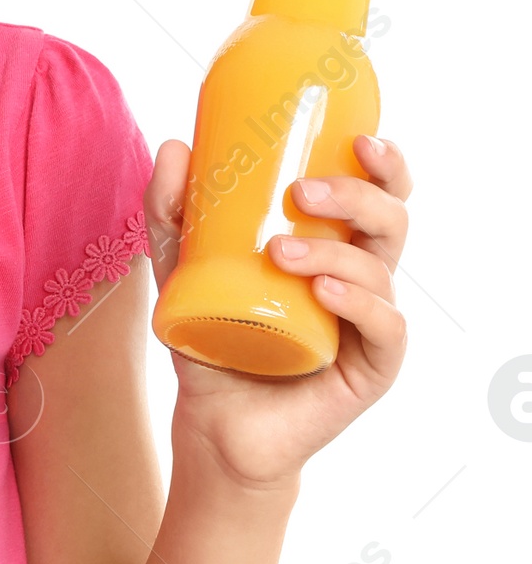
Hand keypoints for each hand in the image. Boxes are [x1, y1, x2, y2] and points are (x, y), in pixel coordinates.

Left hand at [144, 133, 410, 491]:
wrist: (211, 423)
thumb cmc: (211, 338)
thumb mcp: (181, 268)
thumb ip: (172, 211)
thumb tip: (176, 145)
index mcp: (332, 245)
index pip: (377, 194)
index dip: (385, 164)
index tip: (359, 140)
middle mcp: (359, 278)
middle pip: (390, 220)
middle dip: (356, 196)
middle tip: (302, 193)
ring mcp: (368, 323)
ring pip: (381, 268)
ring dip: (335, 251)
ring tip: (279, 253)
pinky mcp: (371, 369)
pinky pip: (386, 327)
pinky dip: (360, 303)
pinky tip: (326, 294)